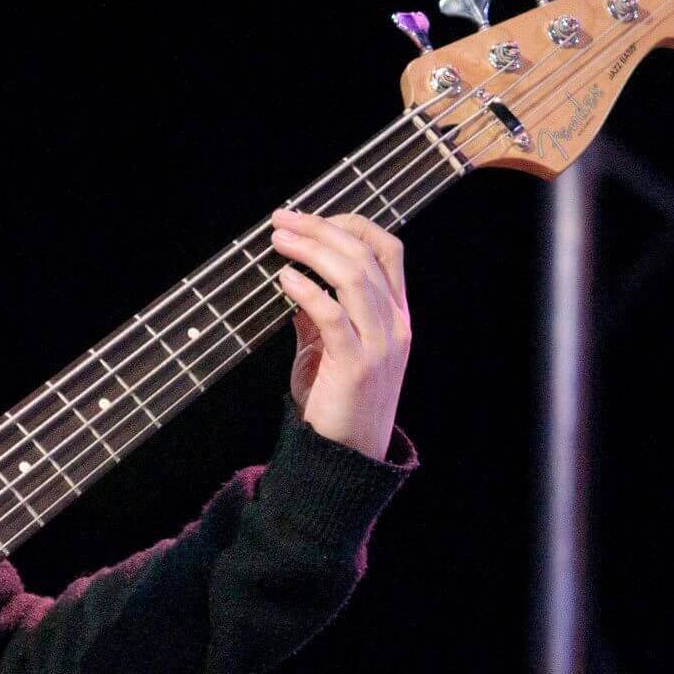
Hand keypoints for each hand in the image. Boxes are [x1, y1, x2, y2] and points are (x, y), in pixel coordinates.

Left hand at [270, 208, 411, 459]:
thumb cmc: (338, 400)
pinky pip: (332, 316)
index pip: (387, 249)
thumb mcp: (333, 348)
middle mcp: (394, 323)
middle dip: (320, 229)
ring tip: (279, 241)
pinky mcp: (355, 366)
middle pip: (364, 255)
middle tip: (281, 221)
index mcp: (395, 314)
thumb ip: (321, 314)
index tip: (311, 218)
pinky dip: (308, 290)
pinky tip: (285, 278)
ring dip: (311, 250)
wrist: (347, 455)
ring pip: (353, 277)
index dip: (351, 223)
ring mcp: (379, 344)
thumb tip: (295, 278)